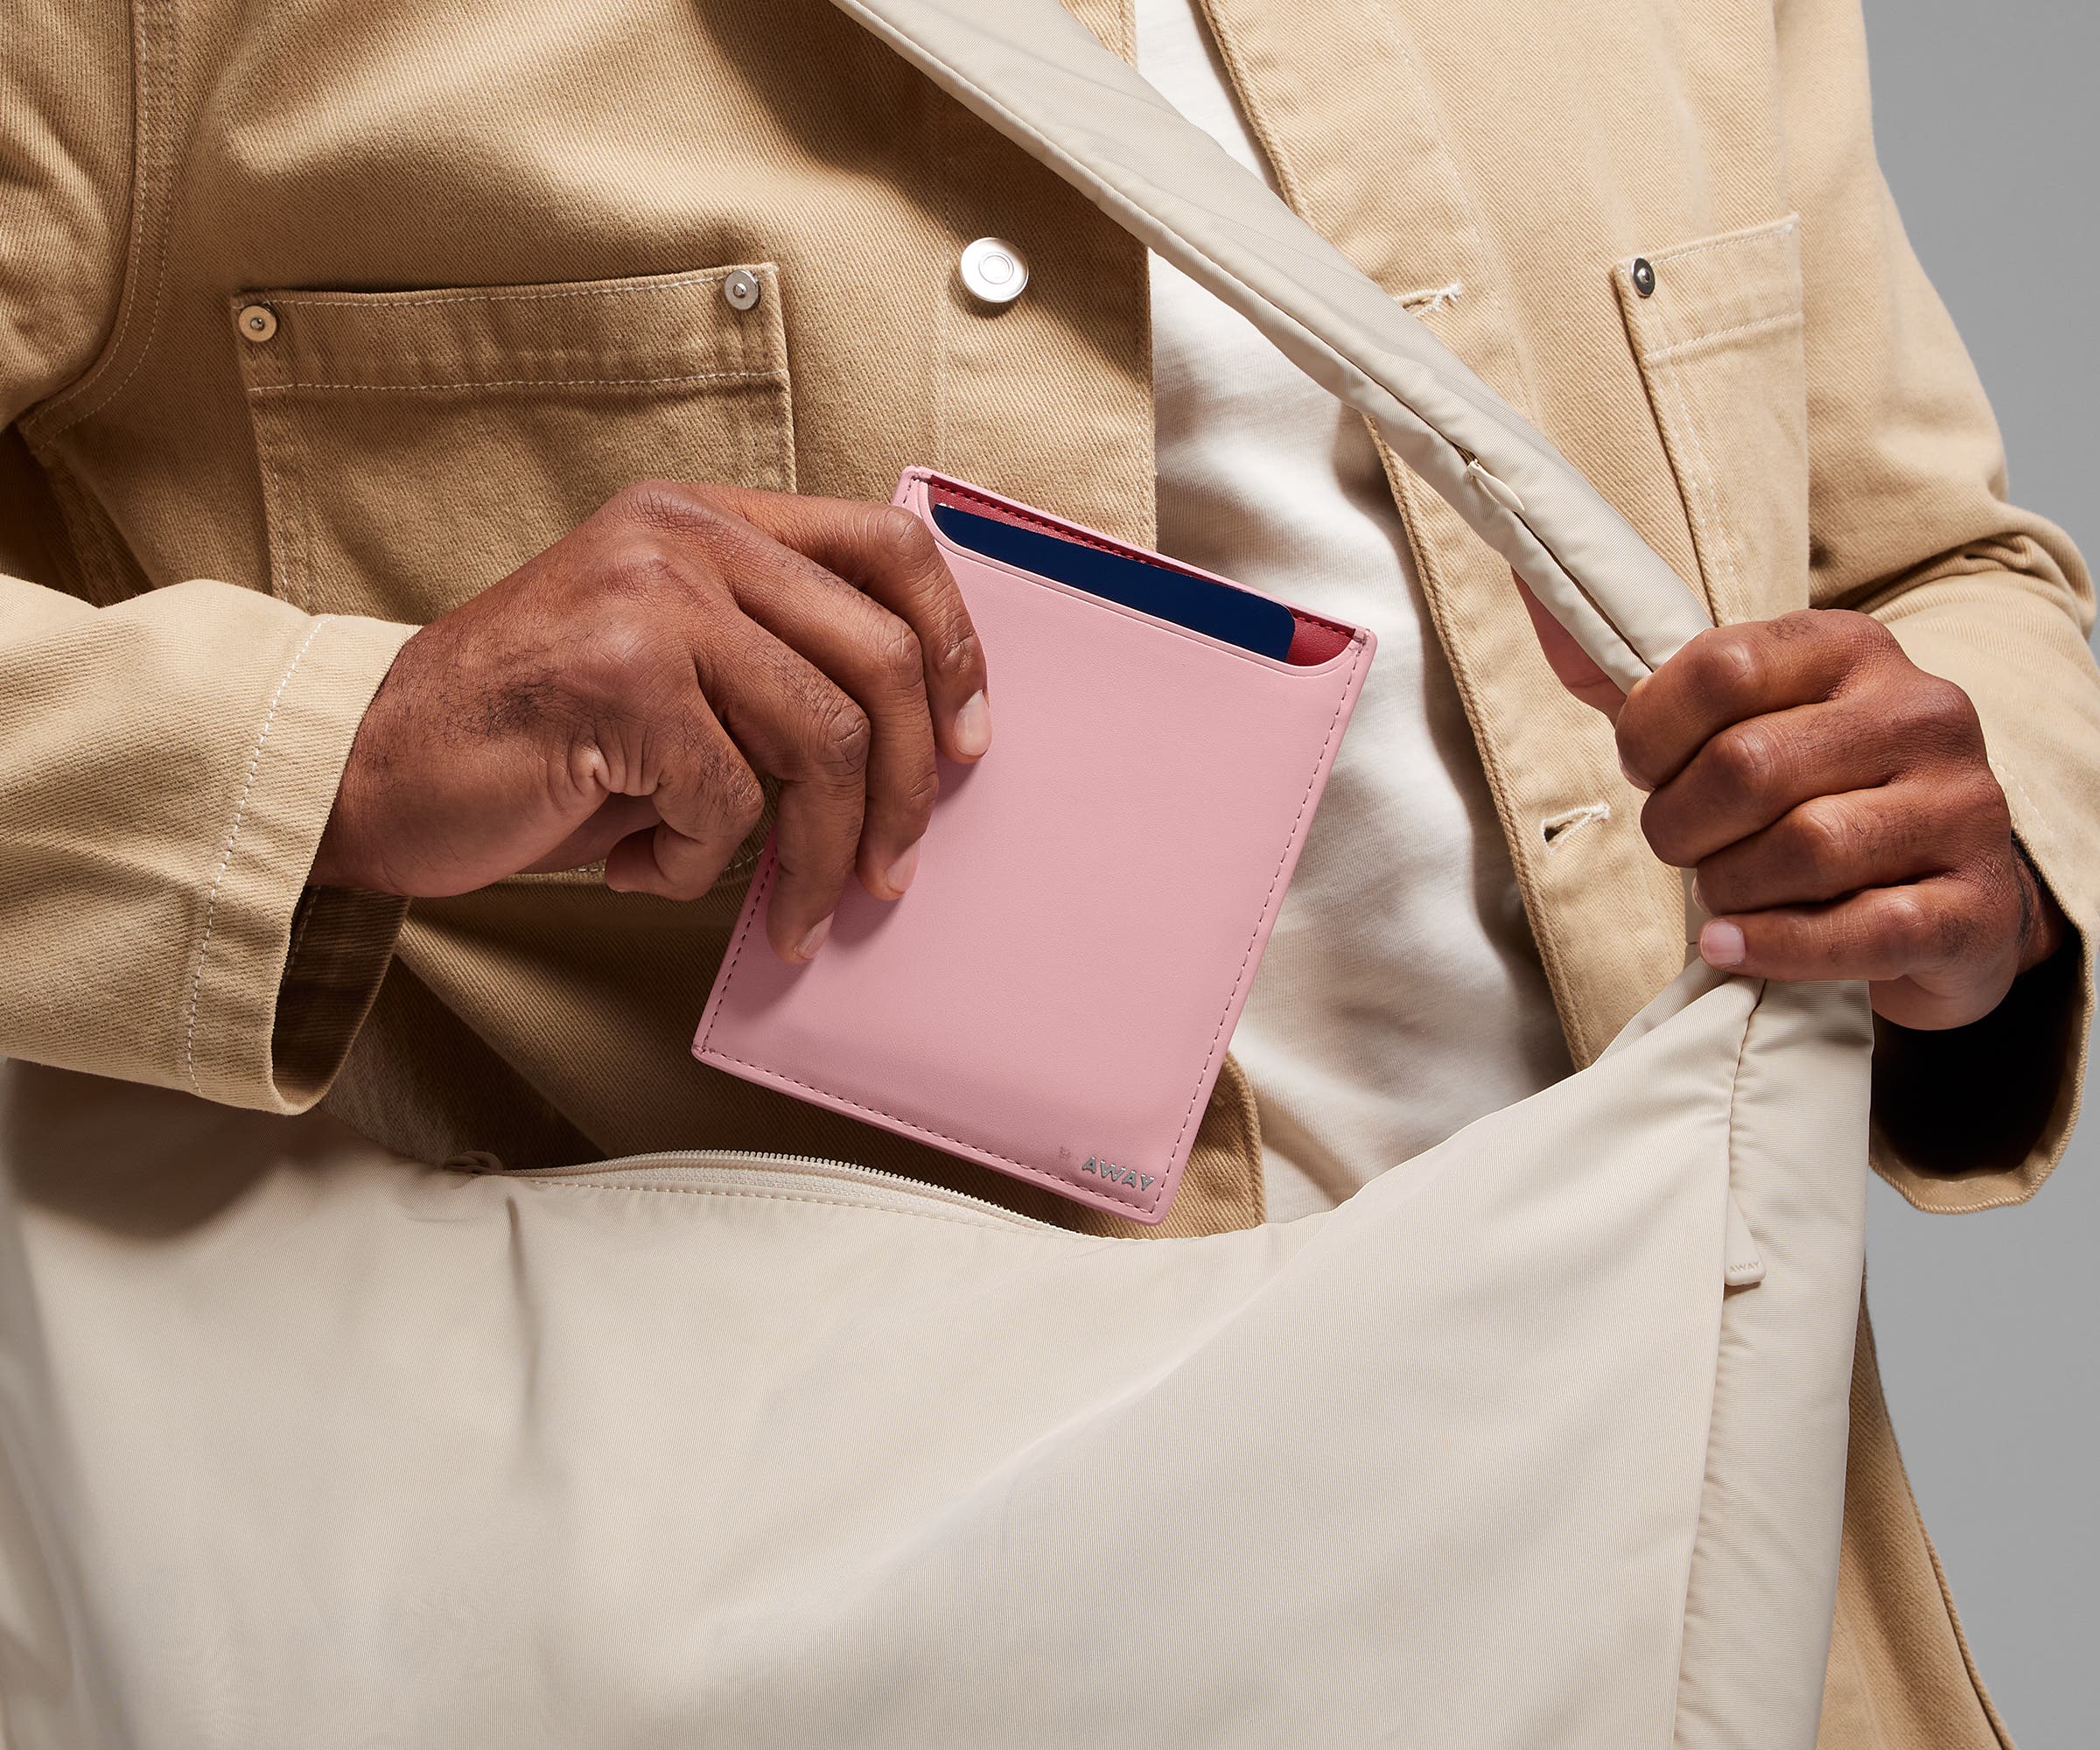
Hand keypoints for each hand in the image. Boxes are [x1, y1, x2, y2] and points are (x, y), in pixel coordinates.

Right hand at [314, 481, 992, 961]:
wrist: (370, 771)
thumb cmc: (532, 740)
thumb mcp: (671, 674)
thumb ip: (774, 676)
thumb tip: (916, 761)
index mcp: (706, 520)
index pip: (887, 545)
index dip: (953, 646)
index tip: (968, 741)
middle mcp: (683, 538)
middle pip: (878, 658)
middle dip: (907, 791)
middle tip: (891, 873)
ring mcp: (650, 599)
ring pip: (820, 740)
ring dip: (820, 853)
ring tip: (791, 913)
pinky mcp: (620, 678)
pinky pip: (729, 799)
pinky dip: (701, 864)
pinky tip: (646, 867)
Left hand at [1520, 591, 2062, 1028]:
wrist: (1940, 904)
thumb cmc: (1806, 804)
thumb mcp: (1721, 728)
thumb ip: (1626, 678)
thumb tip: (1532, 593)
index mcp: (1850, 648)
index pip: (1718, 667)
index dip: (1652, 735)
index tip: (1648, 772)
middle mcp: (1921, 711)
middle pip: (1748, 766)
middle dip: (1682, 826)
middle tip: (1685, 850)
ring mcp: (1961, 806)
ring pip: (1804, 848)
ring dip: (1731, 888)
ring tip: (1730, 894)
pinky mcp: (1976, 904)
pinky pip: (1863, 928)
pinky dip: (1776, 946)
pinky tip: (1735, 946)